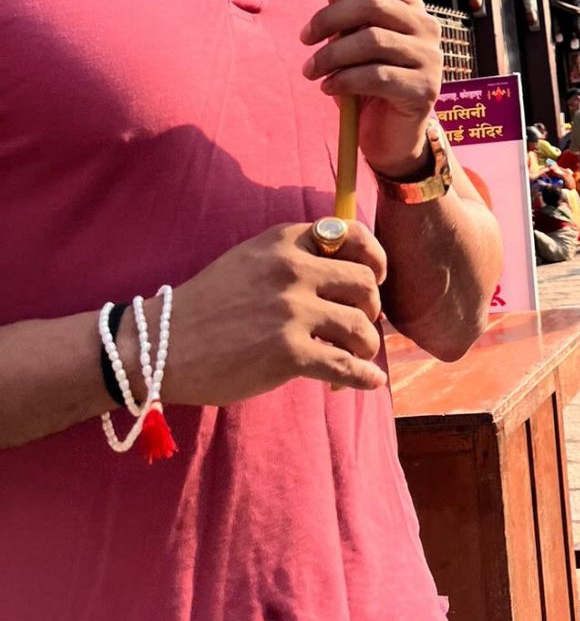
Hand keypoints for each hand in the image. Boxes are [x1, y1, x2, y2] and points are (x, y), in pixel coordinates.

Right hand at [124, 223, 389, 403]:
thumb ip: (295, 257)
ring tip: (355, 357)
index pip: (353, 237)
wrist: (160, 345)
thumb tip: (348, 273)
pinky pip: (346, 365)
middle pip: (365, 285)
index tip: (377, 278)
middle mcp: (293, 269)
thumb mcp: (251, 260)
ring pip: (361, 326)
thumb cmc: (208, 306)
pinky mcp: (288, 353)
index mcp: (285, 242)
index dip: (375, 259)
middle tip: (360, 326)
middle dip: (371, 309)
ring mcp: (291, 311)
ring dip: (366, 346)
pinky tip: (366, 383)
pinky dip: (363, 377)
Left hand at [302, 0, 443, 178]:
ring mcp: (430, 58)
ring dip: (331, 55)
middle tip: (305, 38)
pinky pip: (376, 76)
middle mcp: (425, 27)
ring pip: (371, 41)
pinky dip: (343, 80)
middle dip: (329, 19)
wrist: (392, 139)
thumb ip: (344, 5)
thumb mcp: (351, 42)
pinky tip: (329, 88)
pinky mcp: (424, 89)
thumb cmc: (370, 86)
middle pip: (372, 3)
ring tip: (312, 71)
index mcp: (408, 7)